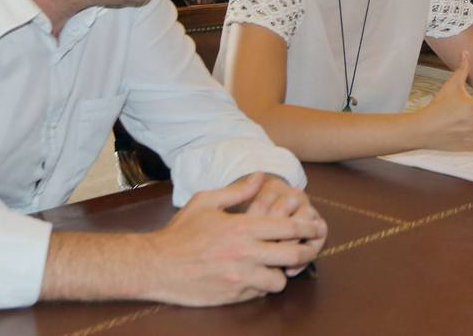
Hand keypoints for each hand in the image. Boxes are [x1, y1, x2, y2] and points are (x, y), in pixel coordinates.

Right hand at [144, 173, 325, 305]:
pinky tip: (257, 276)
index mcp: (242, 227)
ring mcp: (239, 277)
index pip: (288, 227)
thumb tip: (261, 176)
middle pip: (292, 254)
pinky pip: (260, 292)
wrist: (157, 266)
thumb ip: (237, 190)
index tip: (315, 227)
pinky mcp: (232, 295)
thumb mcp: (206, 202)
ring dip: (282, 272)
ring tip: (278, 266)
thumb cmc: (181, 232)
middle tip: (310, 249)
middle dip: (307, 252)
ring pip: (280, 279)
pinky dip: (262, 285)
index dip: (307, 227)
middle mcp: (244, 253)